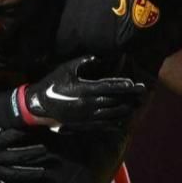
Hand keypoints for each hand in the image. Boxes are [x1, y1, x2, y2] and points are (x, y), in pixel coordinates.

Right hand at [14, 56, 147, 127]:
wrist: (39, 105)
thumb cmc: (53, 84)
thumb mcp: (66, 69)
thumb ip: (84, 62)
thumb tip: (99, 57)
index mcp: (84, 89)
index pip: (109, 87)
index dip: (124, 86)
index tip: (135, 84)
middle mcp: (88, 104)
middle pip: (114, 101)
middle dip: (130, 97)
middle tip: (142, 94)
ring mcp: (86, 116)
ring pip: (111, 114)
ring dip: (125, 110)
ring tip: (136, 106)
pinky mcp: (84, 124)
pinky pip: (103, 125)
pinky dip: (115, 123)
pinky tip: (122, 120)